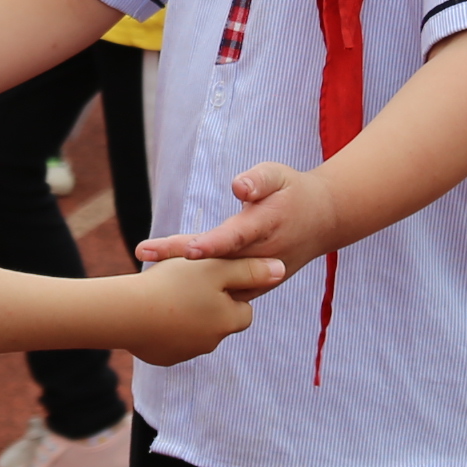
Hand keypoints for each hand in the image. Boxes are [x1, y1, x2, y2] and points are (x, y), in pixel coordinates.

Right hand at [121, 254, 282, 364]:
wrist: (126, 313)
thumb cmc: (173, 285)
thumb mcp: (215, 268)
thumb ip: (249, 269)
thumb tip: (281, 270)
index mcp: (229, 320)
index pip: (243, 308)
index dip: (229, 290)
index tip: (209, 278)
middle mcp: (213, 341)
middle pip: (220, 321)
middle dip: (209, 305)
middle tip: (187, 284)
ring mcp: (187, 352)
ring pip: (197, 331)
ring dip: (188, 315)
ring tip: (167, 295)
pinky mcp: (165, 357)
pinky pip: (173, 341)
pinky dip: (168, 328)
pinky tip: (153, 312)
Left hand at [137, 159, 338, 270]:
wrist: (322, 221)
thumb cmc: (292, 191)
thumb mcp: (279, 175)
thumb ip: (259, 179)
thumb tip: (238, 186)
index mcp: (266, 226)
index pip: (235, 237)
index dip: (212, 244)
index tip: (188, 249)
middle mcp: (262, 256)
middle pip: (216, 260)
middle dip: (178, 258)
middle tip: (144, 252)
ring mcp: (260, 276)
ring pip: (218, 280)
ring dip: (183, 277)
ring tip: (145, 270)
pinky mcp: (257, 286)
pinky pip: (225, 291)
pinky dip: (197, 289)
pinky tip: (165, 286)